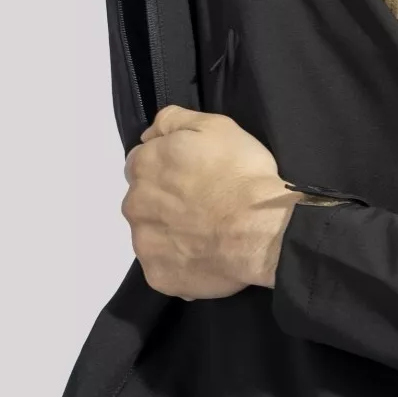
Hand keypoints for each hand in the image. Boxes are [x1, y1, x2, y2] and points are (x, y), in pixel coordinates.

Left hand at [121, 106, 303, 299]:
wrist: (263, 229)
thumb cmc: (240, 172)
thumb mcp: (214, 125)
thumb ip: (173, 120)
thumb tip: (148, 134)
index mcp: (143, 165)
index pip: (140, 162)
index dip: (165, 166)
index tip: (190, 174)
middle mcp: (134, 204)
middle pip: (142, 198)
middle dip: (164, 199)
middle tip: (201, 202)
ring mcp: (144, 243)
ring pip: (150, 233)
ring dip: (169, 230)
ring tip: (205, 231)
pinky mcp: (158, 275)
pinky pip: (162, 266)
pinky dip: (179, 261)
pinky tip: (204, 254)